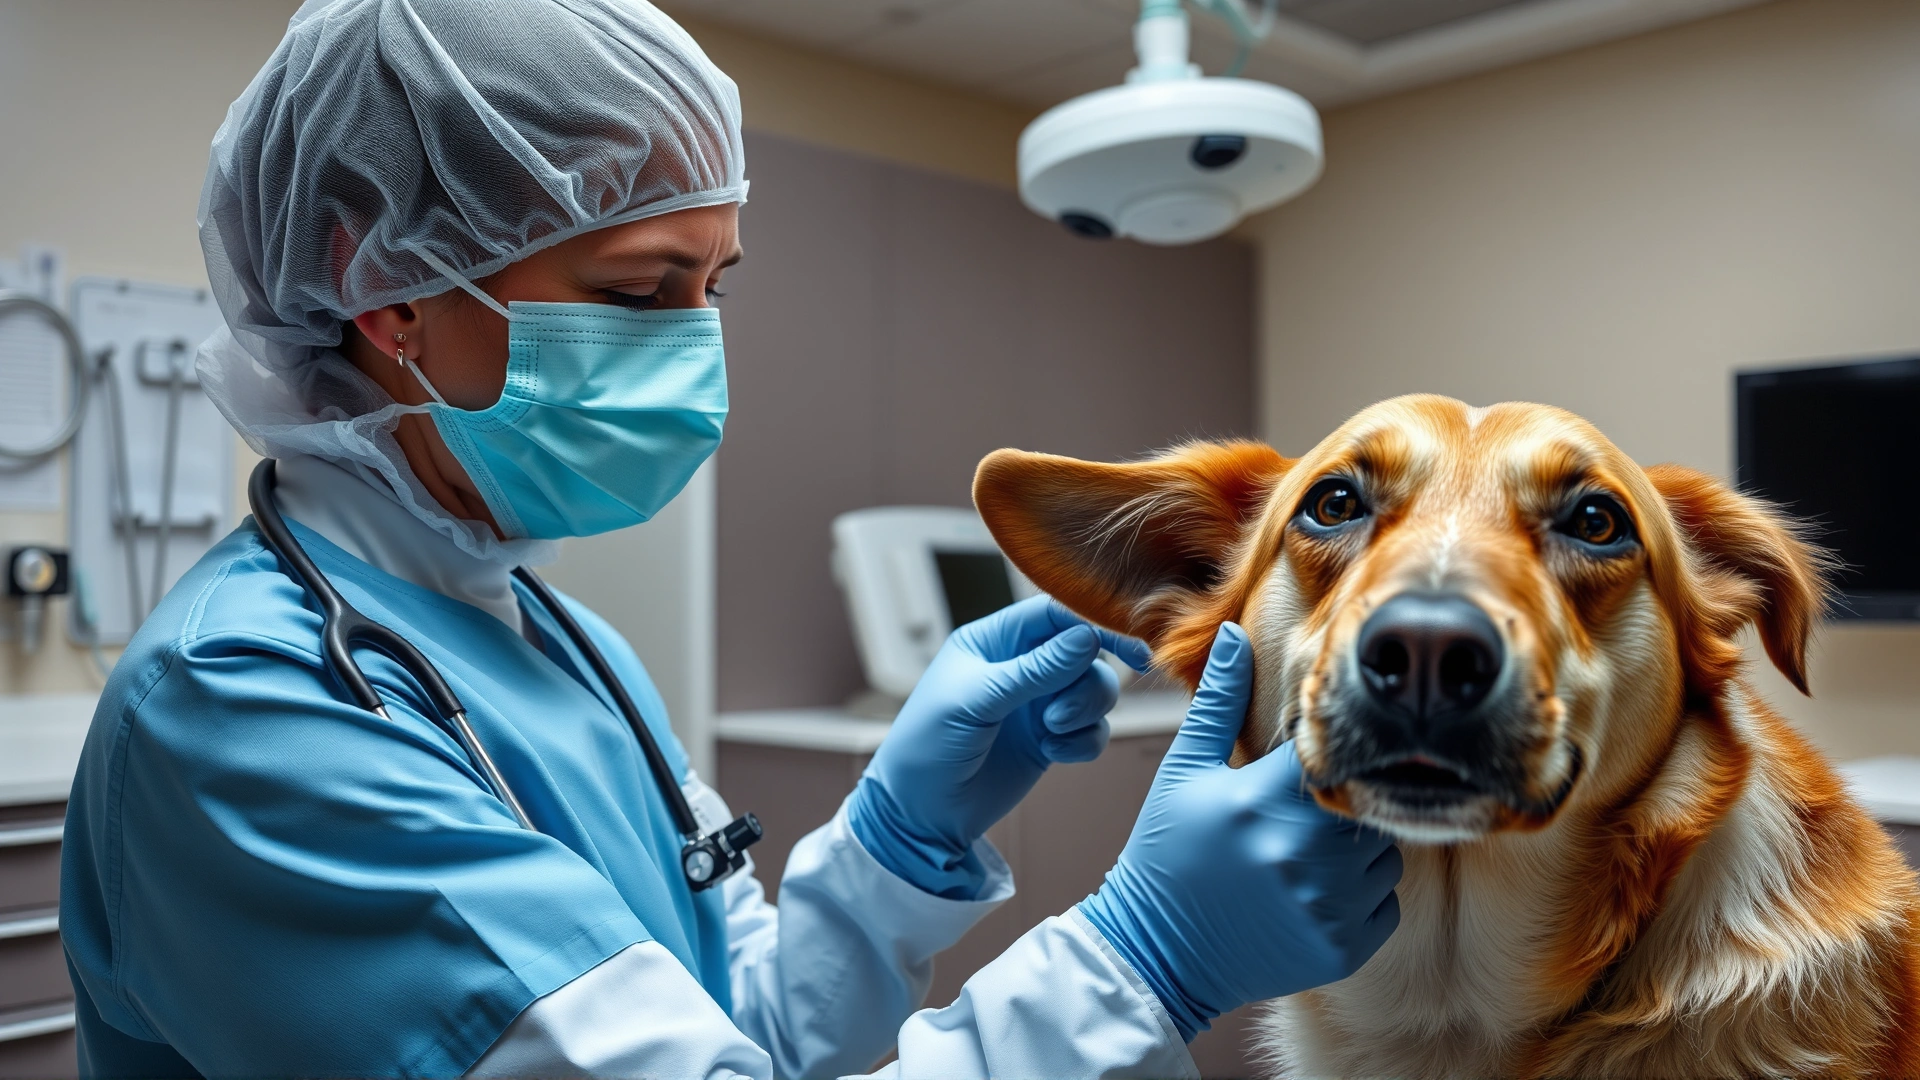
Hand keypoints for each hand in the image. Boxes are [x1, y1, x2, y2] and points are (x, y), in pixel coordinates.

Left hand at [849, 595, 1151, 896]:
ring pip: (1094, 690)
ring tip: (1052, 733)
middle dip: (1086, 683)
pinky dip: (1084, 741)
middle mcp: (1021, 666)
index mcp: (994, 640)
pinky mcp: (1050, 739)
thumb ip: (1034, 669)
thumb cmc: (928, 747)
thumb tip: (1087, 637)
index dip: (1094, 622)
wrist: (920, 816)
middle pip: (1086, 653)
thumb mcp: (976, 701)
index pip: (1055, 613)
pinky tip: (1053, 753)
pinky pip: (1092, 729)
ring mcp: (1037, 703)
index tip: (1132, 645)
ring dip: (1086, 711)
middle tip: (1058, 715)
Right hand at [1079, 623, 1401, 1039]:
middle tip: (1297, 816)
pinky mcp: (1345, 948)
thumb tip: (1233, 633)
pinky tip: (1311, 895)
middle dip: (1336, 804)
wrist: (1156, 953)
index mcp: (1263, 799)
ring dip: (1354, 850)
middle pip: (1363, 800)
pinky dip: (1361, 897)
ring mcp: (1329, 905)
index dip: (1318, 752)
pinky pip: (1387, 902)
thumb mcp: (1184, 771)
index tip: (1299, 765)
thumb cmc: (1167, 854)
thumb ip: (1220, 702)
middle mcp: (1304, 853)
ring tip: (1301, 857)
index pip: (1328, 750)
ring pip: (1384, 853)